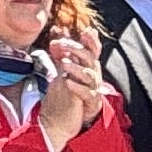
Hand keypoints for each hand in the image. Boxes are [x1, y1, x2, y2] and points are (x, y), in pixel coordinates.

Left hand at [34, 29, 104, 146]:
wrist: (63, 121)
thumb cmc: (67, 93)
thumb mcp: (64, 69)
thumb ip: (62, 51)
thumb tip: (58, 29)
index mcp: (88, 67)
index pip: (93, 51)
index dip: (91, 41)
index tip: (85, 31)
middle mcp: (93, 77)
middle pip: (90, 59)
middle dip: (76, 50)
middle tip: (60, 44)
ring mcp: (93, 90)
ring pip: (89, 75)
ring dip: (76, 67)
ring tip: (63, 63)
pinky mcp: (90, 104)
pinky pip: (87, 93)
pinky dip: (78, 87)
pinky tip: (67, 82)